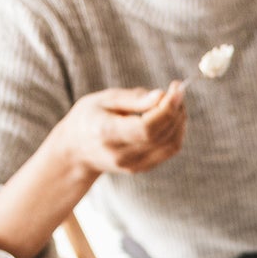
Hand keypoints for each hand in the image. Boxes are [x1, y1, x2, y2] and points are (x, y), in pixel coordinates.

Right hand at [55, 84, 186, 178]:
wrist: (76, 151)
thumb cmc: (88, 118)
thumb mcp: (104, 100)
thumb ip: (133, 100)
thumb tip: (162, 96)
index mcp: (107, 134)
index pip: (147, 128)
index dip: (166, 109)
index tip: (175, 89)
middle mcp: (122, 155)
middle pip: (162, 136)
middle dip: (176, 111)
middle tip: (178, 91)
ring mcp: (133, 165)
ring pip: (170, 145)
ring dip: (179, 122)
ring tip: (176, 102)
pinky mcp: (142, 169)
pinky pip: (168, 151)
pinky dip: (176, 132)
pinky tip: (173, 116)